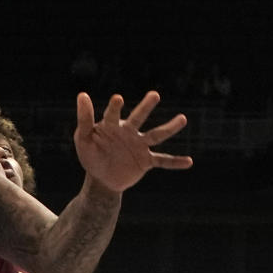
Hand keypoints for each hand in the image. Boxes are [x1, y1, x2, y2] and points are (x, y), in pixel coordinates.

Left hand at [74, 91, 192, 192]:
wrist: (102, 178)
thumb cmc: (90, 154)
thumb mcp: (83, 138)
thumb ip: (84, 119)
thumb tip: (82, 94)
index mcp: (111, 126)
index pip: (112, 114)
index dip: (115, 107)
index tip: (117, 99)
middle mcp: (128, 132)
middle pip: (139, 117)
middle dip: (146, 106)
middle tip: (154, 94)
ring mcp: (139, 146)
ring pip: (156, 135)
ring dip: (169, 128)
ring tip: (183, 118)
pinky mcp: (146, 161)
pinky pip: (163, 161)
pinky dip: (175, 162)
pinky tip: (189, 161)